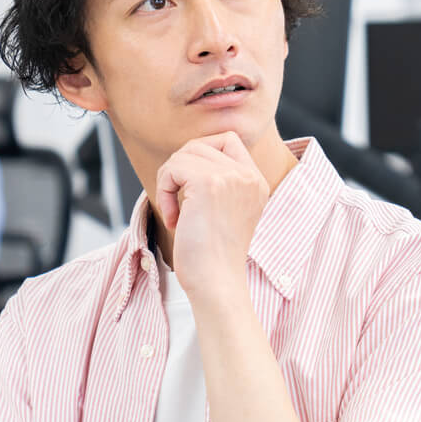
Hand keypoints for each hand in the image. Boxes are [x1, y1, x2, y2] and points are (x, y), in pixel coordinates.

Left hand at [155, 132, 268, 301]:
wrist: (217, 282)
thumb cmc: (214, 255)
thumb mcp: (226, 211)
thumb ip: (218, 182)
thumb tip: (185, 158)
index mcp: (256, 181)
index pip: (228, 139)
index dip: (201, 154)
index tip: (191, 187)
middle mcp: (248, 175)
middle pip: (201, 144)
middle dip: (180, 169)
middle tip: (177, 202)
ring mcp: (231, 177)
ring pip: (184, 153)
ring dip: (169, 181)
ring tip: (175, 212)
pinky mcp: (209, 183)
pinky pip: (173, 167)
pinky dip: (164, 190)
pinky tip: (174, 218)